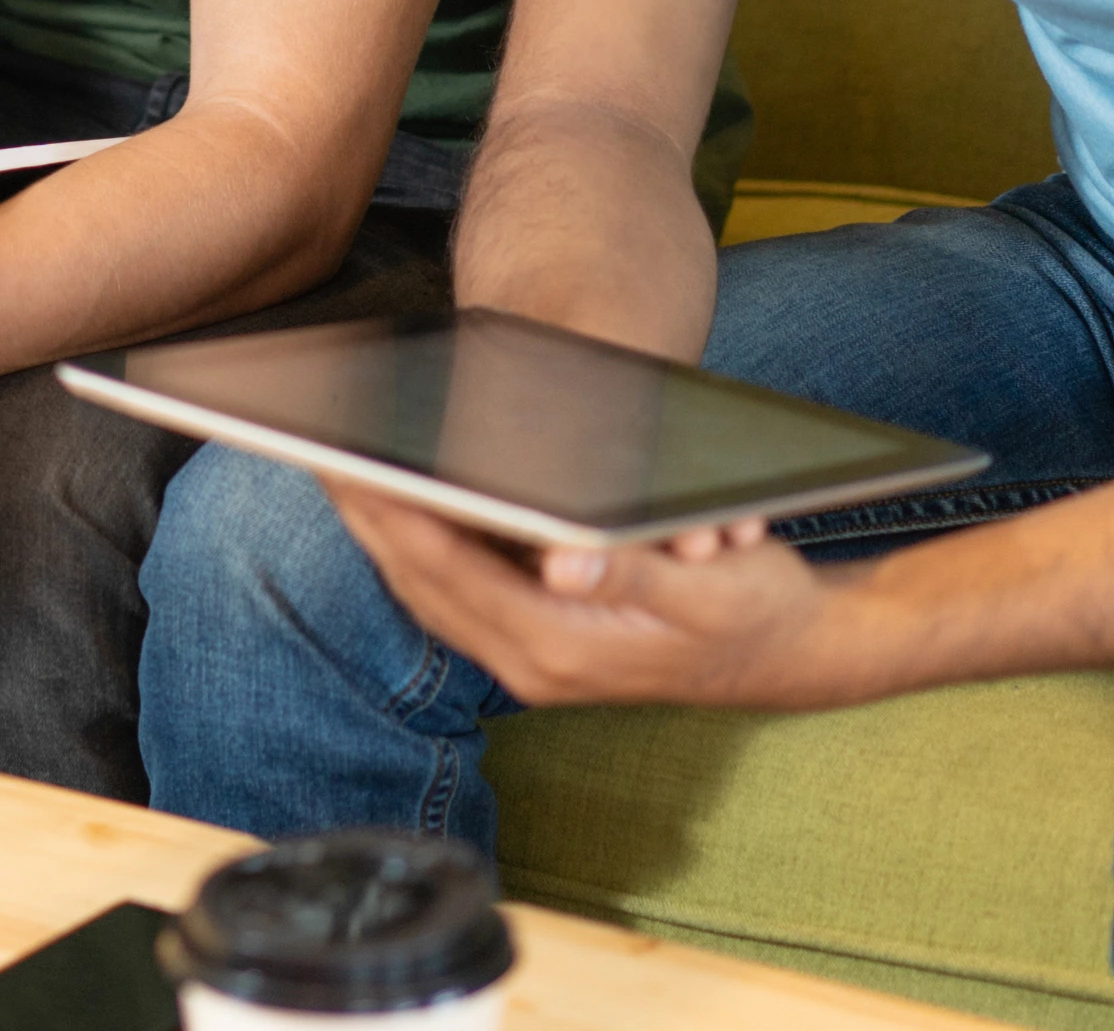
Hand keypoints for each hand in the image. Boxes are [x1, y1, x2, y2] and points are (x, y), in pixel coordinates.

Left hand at [321, 481, 860, 710]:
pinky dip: (421, 548)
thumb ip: (632, 572)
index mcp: (566, 649)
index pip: (454, 575)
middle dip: (369, 516)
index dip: (398, 517)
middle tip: (315, 448)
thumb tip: (563, 559)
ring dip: (385, 530)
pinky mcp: (541, 644)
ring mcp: (534, 661)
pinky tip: (398, 502)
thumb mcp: (709, 583)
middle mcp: (537, 664)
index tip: (349, 467)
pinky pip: (457, 594)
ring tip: (336, 465)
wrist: (799, 654)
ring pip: (432, 590)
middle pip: (426, 583)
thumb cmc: (757, 607)